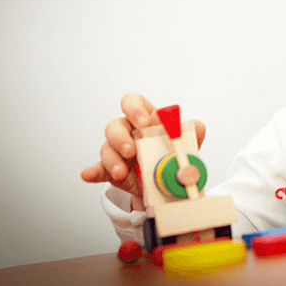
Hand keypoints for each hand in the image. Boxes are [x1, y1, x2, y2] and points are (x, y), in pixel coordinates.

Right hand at [81, 93, 206, 203]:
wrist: (167, 183)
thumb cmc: (172, 153)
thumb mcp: (187, 143)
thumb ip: (193, 133)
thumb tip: (197, 126)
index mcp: (145, 118)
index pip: (132, 102)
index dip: (134, 108)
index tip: (143, 122)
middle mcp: (128, 132)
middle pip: (114, 125)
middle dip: (120, 137)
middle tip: (132, 150)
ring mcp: (117, 152)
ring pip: (106, 148)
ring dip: (112, 158)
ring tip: (122, 171)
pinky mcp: (111, 171)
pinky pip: (98, 169)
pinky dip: (93, 172)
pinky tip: (88, 175)